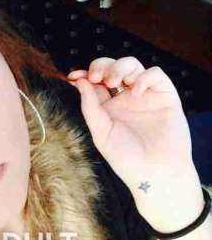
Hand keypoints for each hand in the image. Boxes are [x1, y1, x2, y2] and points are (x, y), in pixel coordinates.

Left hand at [67, 57, 196, 200]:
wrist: (155, 173)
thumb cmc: (127, 159)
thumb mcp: (102, 134)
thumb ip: (90, 108)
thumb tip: (79, 81)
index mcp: (108, 108)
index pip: (95, 83)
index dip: (84, 75)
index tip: (74, 76)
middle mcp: (125, 99)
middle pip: (112, 69)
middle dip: (102, 66)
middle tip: (95, 77)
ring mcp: (145, 95)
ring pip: (132, 66)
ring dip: (120, 66)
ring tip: (113, 81)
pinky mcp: (165, 95)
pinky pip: (155, 75)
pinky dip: (145, 77)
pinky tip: (136, 91)